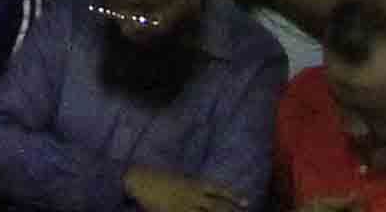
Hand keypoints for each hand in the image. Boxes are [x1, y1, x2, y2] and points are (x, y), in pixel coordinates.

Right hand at [120, 178, 244, 211]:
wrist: (138, 179)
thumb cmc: (156, 176)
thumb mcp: (178, 177)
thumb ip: (191, 184)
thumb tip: (202, 190)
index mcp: (194, 183)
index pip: (219, 190)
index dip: (234, 196)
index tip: (247, 202)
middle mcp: (192, 195)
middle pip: (217, 206)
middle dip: (232, 211)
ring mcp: (184, 206)